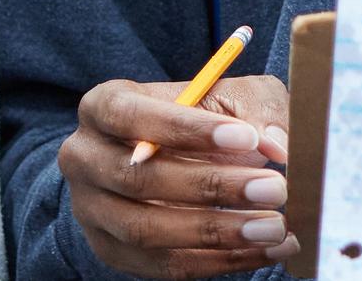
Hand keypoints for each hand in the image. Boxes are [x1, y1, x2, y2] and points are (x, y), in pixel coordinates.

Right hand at [61, 75, 295, 277]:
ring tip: (274, 227)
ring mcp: (92, 211)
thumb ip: (253, 110)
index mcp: (102, 106)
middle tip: (274, 188)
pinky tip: (268, 249)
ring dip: (217, 231)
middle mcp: (84, 159)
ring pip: (146, 230)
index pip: (130, 115)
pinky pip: (165, 266)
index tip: (249, 138)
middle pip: (138, 179)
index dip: (188, 129)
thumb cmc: (203, 118)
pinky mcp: (113, 252)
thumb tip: (276, 144)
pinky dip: (220, 260)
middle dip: (212, 186)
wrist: (175, 157)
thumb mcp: (229, 97)